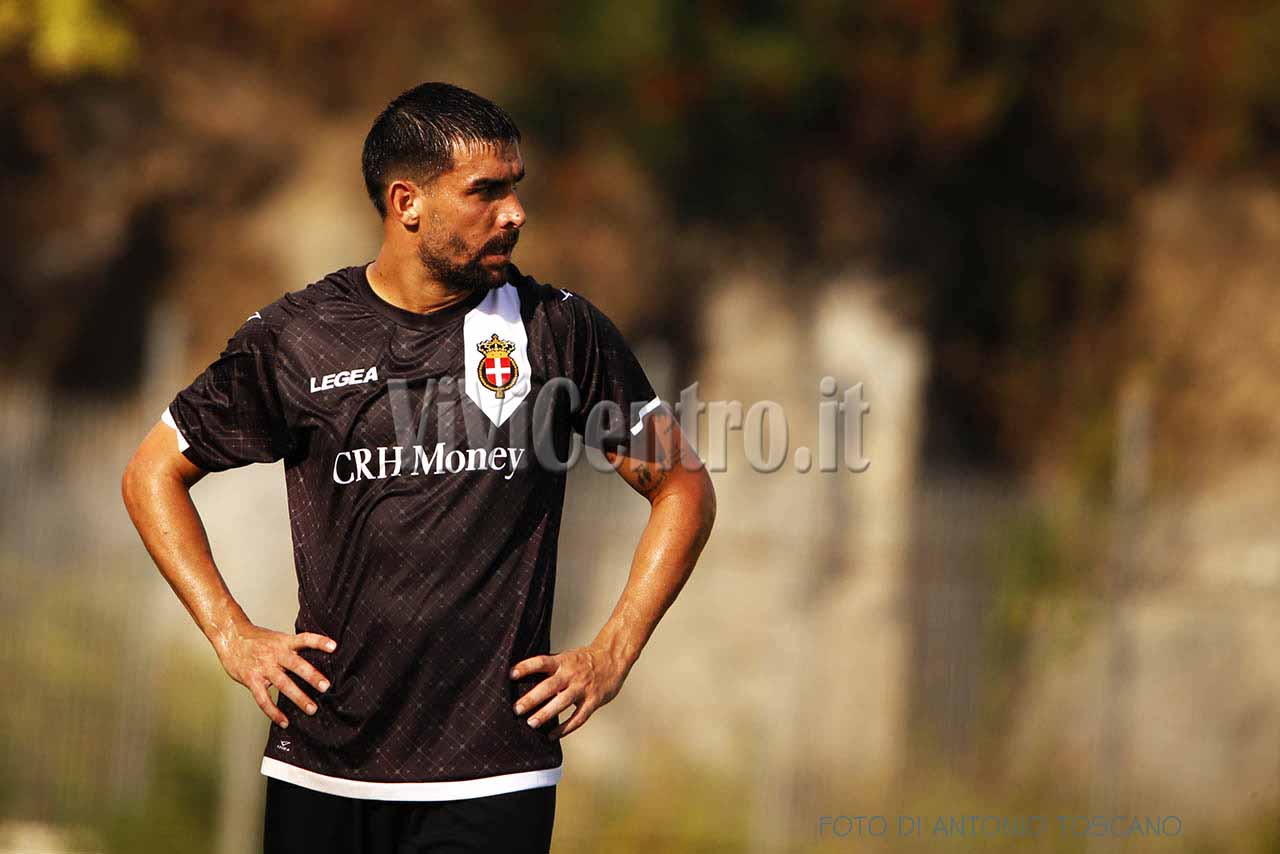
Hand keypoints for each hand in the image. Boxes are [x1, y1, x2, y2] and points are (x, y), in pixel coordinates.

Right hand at [217, 624, 336, 727]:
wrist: (229, 637)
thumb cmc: (256, 639)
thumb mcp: (277, 638)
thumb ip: (292, 648)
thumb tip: (314, 657)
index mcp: (283, 642)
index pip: (304, 639)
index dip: (319, 642)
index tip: (333, 646)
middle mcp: (275, 654)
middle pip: (296, 664)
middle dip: (311, 676)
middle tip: (325, 686)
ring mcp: (263, 668)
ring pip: (283, 684)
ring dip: (298, 697)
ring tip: (312, 709)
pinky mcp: (251, 680)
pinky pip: (263, 699)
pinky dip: (273, 712)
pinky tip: (284, 721)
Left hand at [510, 645, 628, 739]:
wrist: (613, 658)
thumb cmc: (585, 660)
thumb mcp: (567, 657)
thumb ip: (550, 668)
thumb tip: (525, 680)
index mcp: (563, 661)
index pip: (541, 662)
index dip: (526, 667)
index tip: (511, 674)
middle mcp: (571, 674)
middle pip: (549, 686)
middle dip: (532, 698)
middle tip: (516, 709)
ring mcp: (583, 688)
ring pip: (562, 702)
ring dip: (546, 714)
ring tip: (531, 723)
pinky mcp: (593, 700)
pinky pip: (578, 717)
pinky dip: (565, 728)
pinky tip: (552, 735)